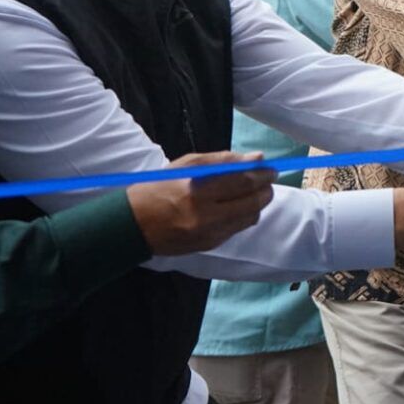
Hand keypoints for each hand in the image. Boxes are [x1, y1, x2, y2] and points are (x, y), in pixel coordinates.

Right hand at [126, 152, 276, 255]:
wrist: (132, 224)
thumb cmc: (157, 188)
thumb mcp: (186, 165)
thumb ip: (223, 161)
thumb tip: (256, 158)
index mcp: (198, 191)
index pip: (242, 182)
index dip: (262, 174)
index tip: (271, 168)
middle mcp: (206, 216)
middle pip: (251, 202)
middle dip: (265, 190)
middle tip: (268, 180)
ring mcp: (209, 234)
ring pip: (249, 218)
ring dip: (257, 203)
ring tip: (252, 192)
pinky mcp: (210, 245)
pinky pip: (237, 229)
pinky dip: (243, 215)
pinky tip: (236, 206)